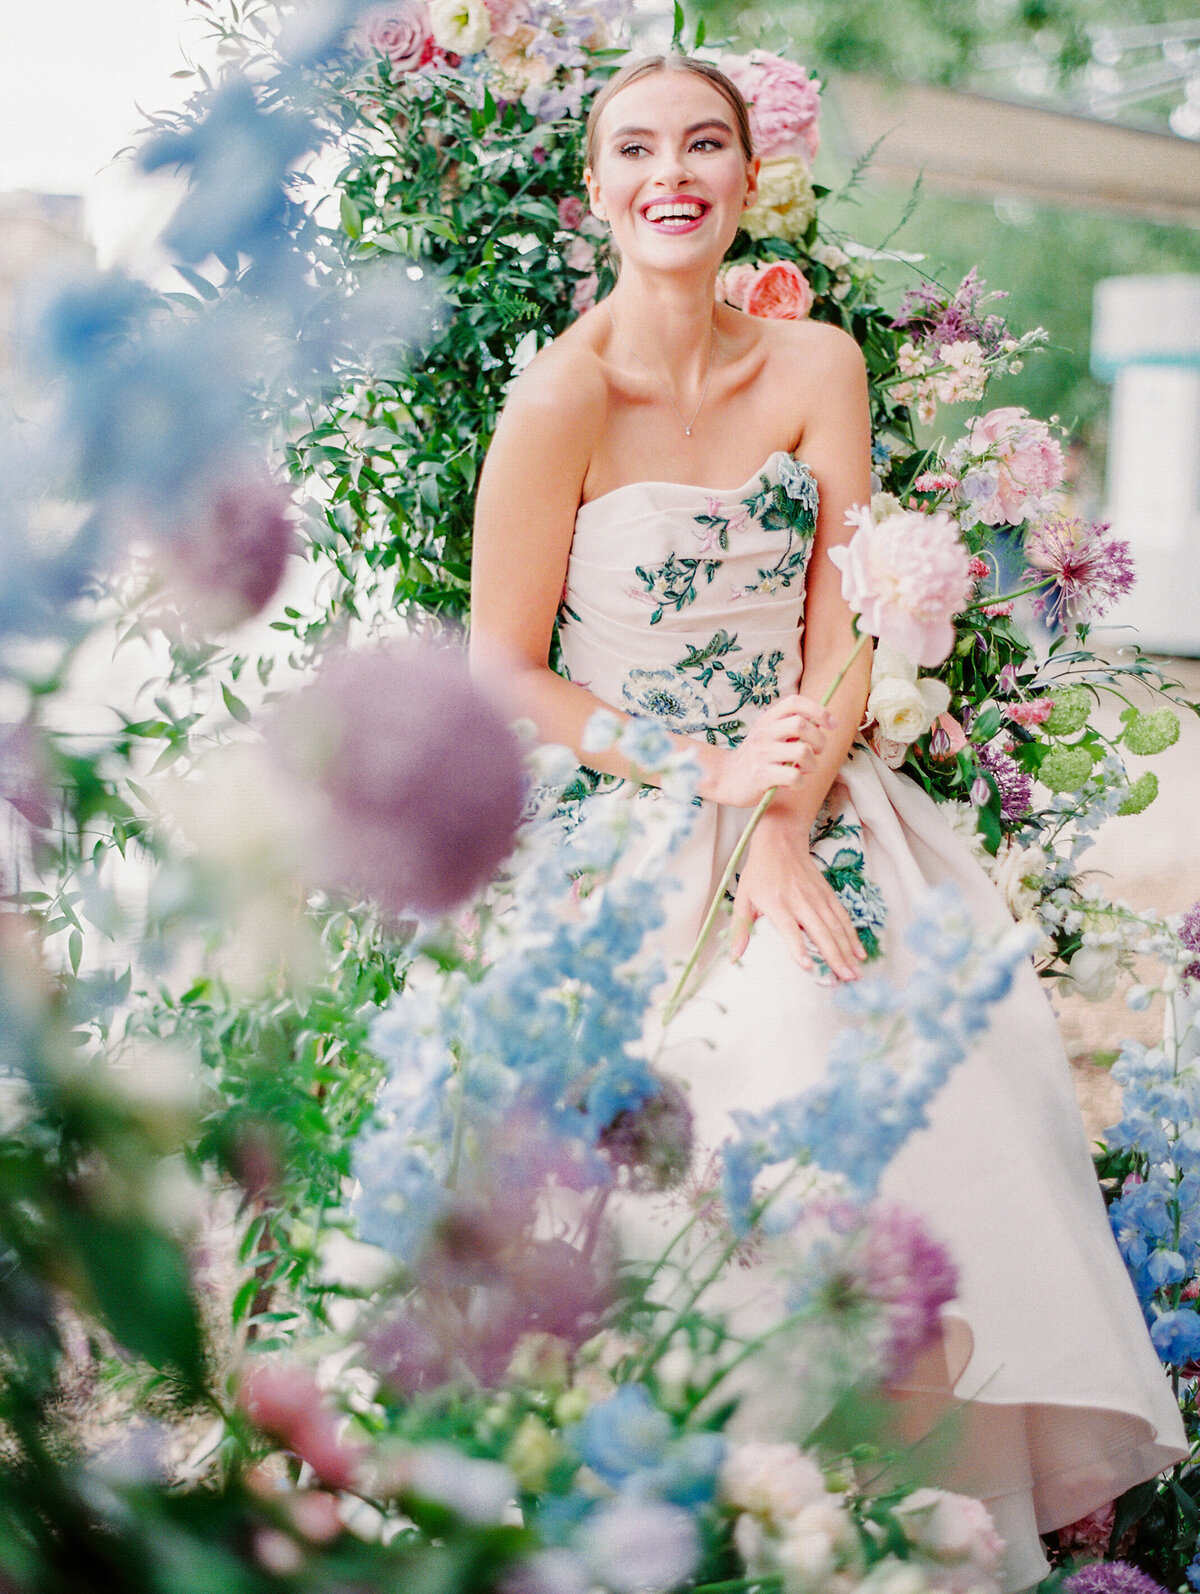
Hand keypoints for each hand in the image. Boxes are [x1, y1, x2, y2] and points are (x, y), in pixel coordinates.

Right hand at [697, 695, 833, 808]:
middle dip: (819, 740)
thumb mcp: (770, 734)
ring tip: (803, 770)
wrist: (727, 778)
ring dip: (812, 764)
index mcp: (768, 720)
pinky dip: (800, 783)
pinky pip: (793, 777)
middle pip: (801, 725)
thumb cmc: (758, 756)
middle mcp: (764, 733)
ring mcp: (762, 754)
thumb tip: (824, 722)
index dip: (819, 711)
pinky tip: (792, 784)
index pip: (795, 702)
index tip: (832, 725)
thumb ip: (792, 726)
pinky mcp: (761, 776)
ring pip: (802, 752)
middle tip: (816, 752)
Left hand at [730, 802, 866, 980]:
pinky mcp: (828, 894)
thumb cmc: (759, 872)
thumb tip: (733, 958)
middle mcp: (800, 902)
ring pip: (836, 928)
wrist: (781, 840)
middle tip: (845, 979)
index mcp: (777, 904)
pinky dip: (852, 936)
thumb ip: (739, 929)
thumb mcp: (743, 898)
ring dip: (847, 951)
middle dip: (835, 957)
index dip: (797, 947)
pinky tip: (859, 952)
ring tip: (856, 973)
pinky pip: (843, 918)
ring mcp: (817, 898)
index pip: (789, 929)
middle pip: (821, 932)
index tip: (807, 966)